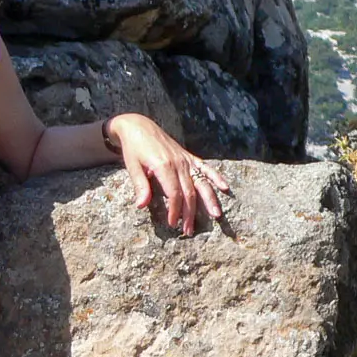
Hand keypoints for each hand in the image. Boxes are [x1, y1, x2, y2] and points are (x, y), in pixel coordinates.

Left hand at [110, 113, 231, 236]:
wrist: (138, 126)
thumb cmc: (133, 148)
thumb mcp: (132, 166)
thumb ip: (140, 186)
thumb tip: (141, 205)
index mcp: (164, 166)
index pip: (174, 194)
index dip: (175, 211)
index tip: (173, 224)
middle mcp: (178, 163)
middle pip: (189, 192)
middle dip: (190, 213)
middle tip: (190, 230)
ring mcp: (185, 159)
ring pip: (201, 182)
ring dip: (209, 200)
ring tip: (216, 215)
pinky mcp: (188, 156)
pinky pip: (205, 167)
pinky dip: (216, 176)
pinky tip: (225, 187)